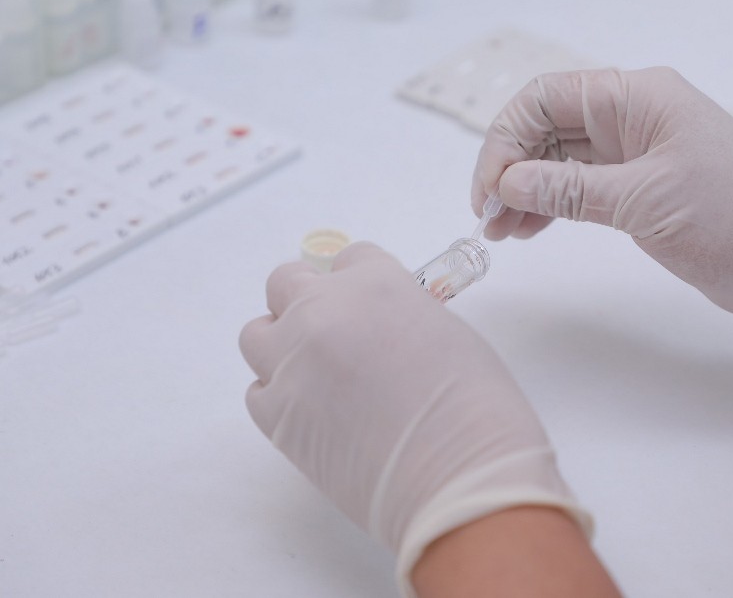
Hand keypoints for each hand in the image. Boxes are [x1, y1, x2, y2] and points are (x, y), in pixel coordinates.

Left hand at [239, 243, 589, 594]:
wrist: (457, 473)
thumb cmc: (474, 405)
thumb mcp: (447, 332)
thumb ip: (401, 316)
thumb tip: (380, 330)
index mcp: (375, 282)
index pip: (349, 259)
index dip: (360, 284)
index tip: (369, 308)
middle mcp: (323, 310)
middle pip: (286, 282)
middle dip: (306, 301)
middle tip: (333, 334)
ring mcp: (292, 362)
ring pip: (257, 334)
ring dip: (281, 346)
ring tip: (316, 375)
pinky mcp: (275, 416)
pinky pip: (259, 391)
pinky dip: (280, 396)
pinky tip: (314, 414)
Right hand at [473, 67, 732, 331]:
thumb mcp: (642, 201)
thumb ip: (568, 190)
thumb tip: (507, 183)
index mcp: (637, 97)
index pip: (546, 98)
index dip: (506, 139)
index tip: (488, 191)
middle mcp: (633, 117)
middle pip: (547, 128)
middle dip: (510, 170)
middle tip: (487, 219)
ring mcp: (637, 155)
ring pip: (559, 162)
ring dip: (524, 192)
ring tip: (500, 233)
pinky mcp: (642, 191)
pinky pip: (581, 189)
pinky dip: (551, 207)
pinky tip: (528, 229)